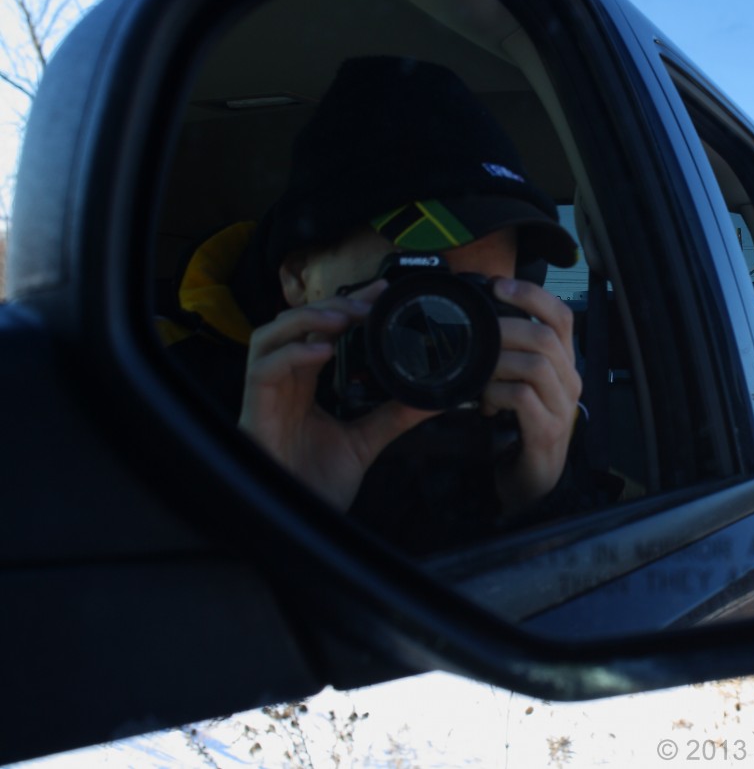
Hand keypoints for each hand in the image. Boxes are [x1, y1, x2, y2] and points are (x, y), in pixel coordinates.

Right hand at [238, 279, 438, 509]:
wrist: (301, 528)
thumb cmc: (318, 485)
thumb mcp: (364, 442)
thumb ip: (393, 416)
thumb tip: (433, 399)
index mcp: (303, 385)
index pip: (320, 331)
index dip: (347, 307)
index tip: (381, 292)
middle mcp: (281, 383)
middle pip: (295, 324)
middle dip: (331, 306)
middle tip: (369, 302)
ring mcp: (264, 396)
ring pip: (270, 336)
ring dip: (306, 320)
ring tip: (344, 319)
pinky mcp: (252, 412)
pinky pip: (263, 371)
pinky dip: (292, 354)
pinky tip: (322, 352)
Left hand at [482, 277, 581, 513]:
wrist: (533, 482)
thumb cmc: (523, 429)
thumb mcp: (520, 384)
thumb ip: (511, 355)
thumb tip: (480, 322)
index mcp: (564, 365)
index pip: (561, 316)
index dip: (531, 295)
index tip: (497, 285)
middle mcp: (570, 382)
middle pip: (547, 337)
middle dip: (506, 328)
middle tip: (477, 333)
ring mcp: (562, 407)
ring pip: (536, 365)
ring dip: (498, 364)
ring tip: (480, 373)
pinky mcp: (547, 432)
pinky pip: (522, 398)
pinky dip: (497, 394)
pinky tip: (486, 404)